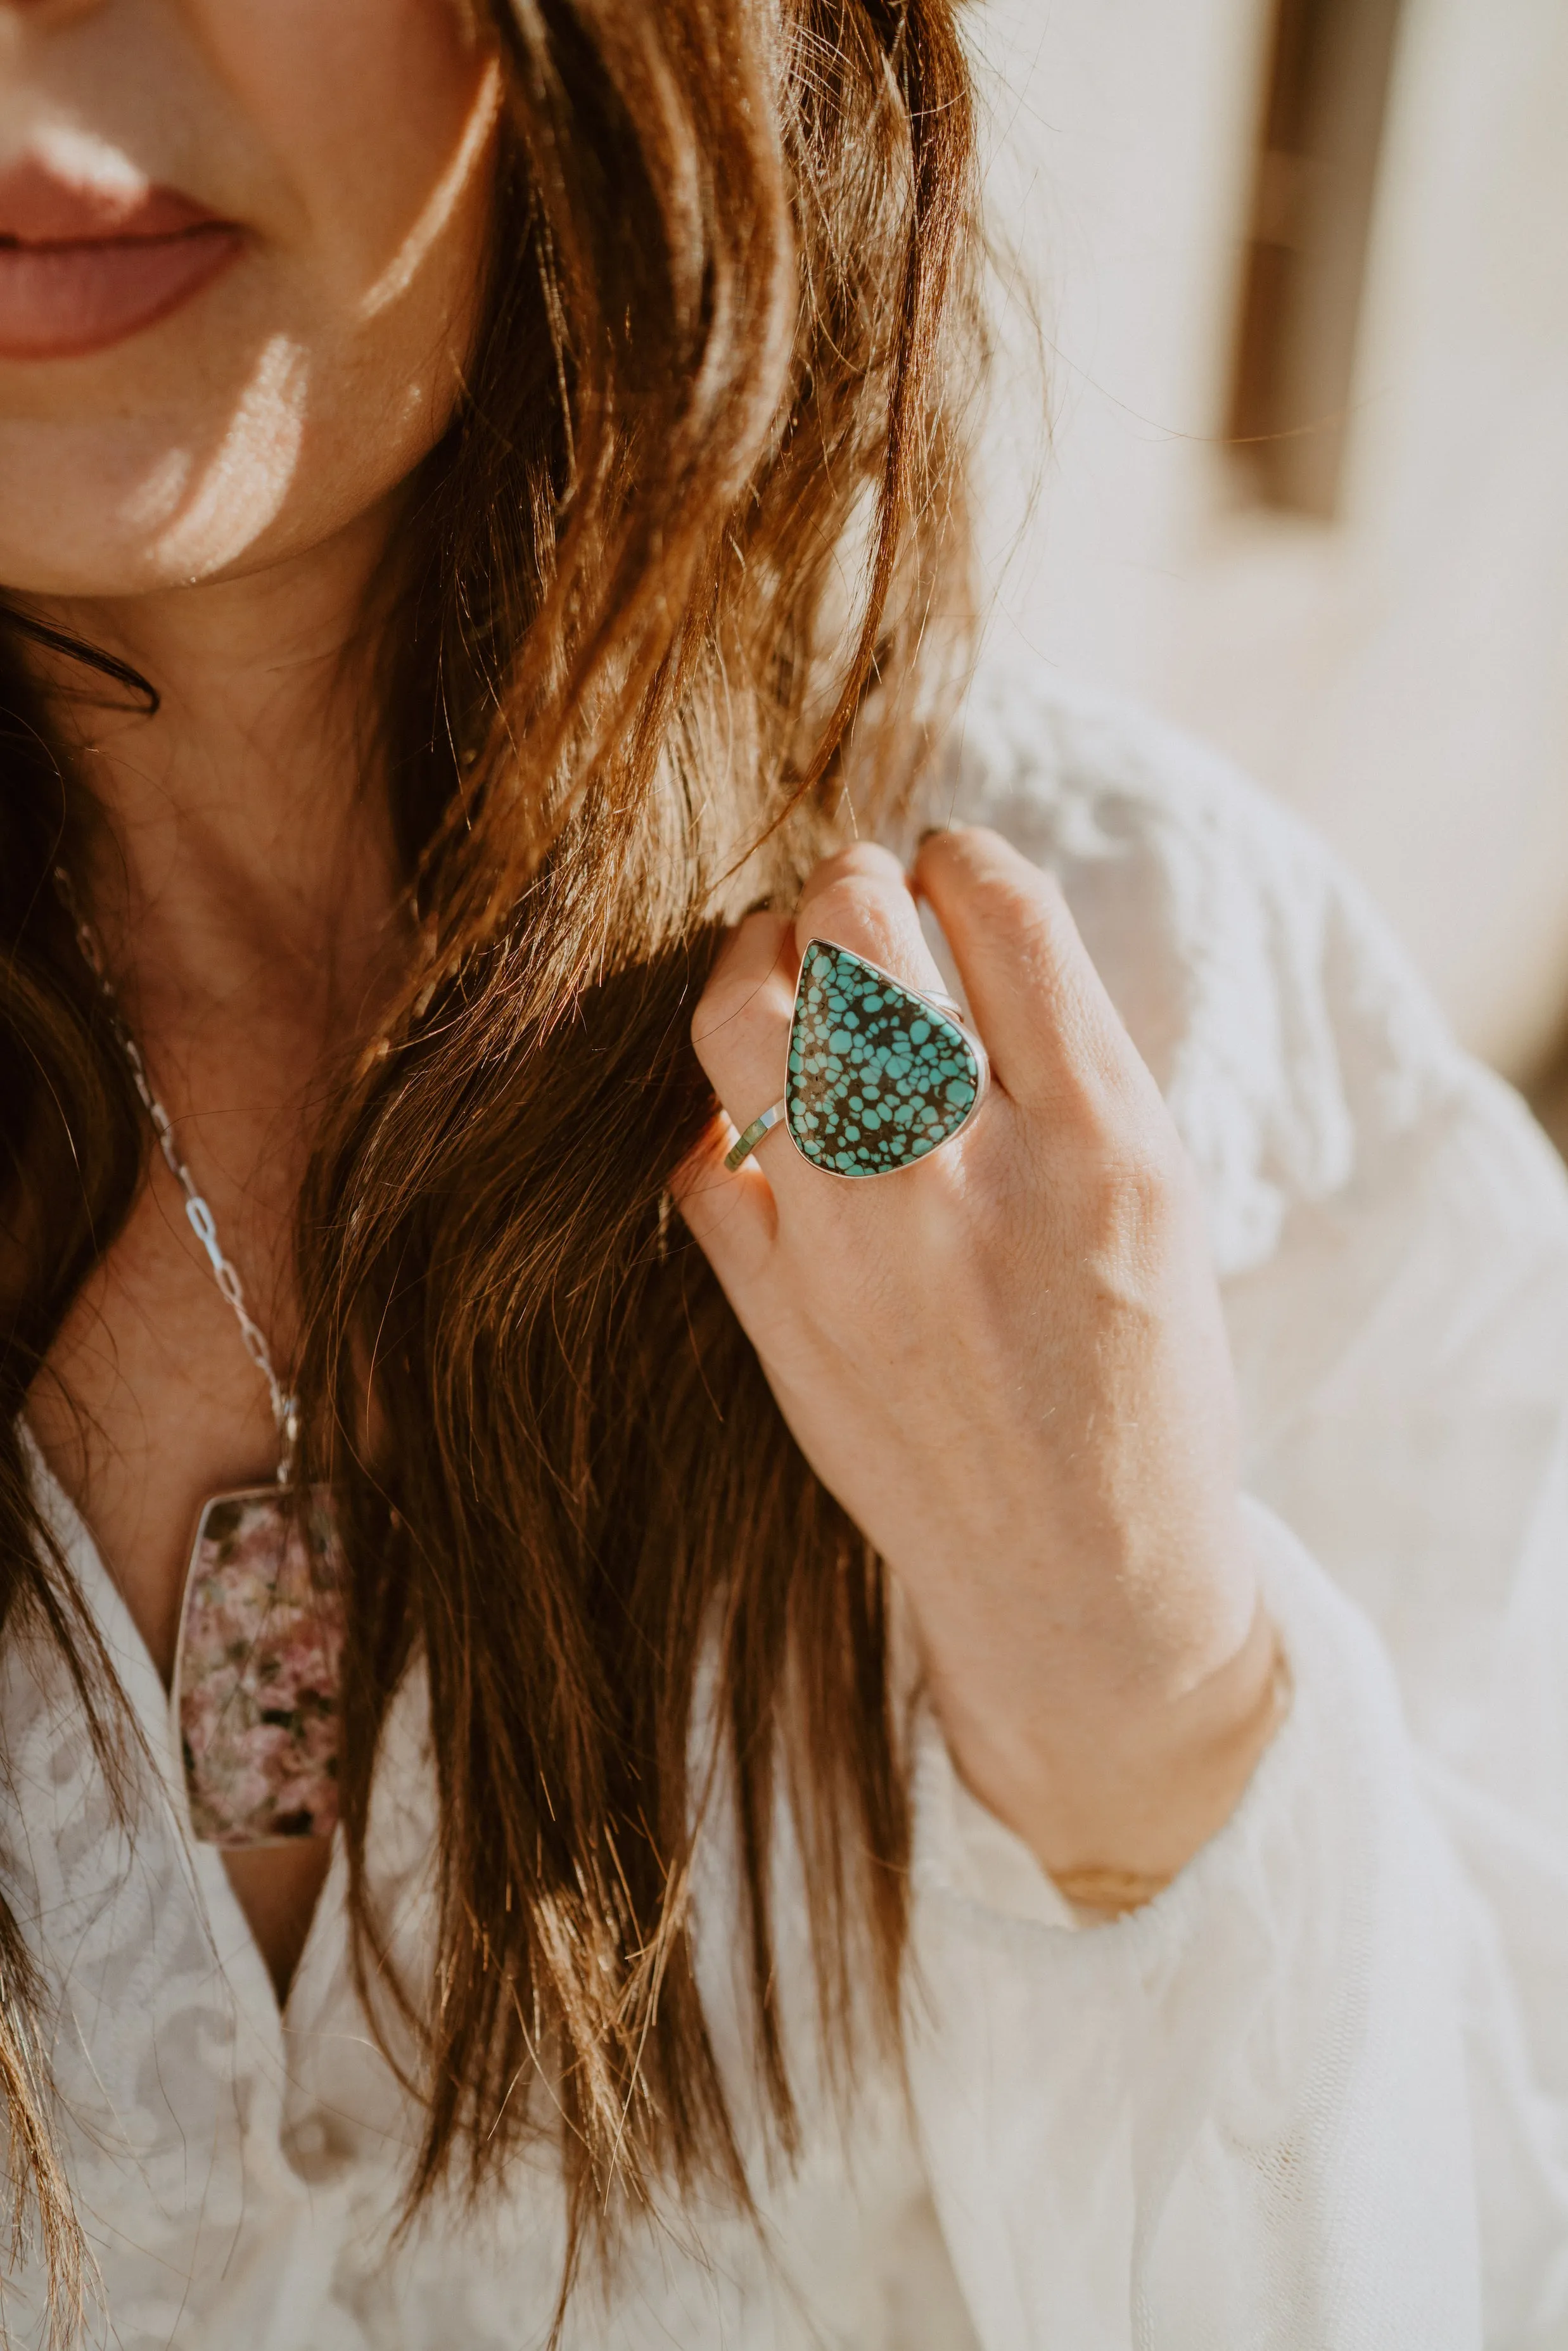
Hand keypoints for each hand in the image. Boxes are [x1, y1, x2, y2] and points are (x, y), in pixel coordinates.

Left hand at [677, 830, 1280, 1896]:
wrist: (1083, 1578)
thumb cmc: (1141, 1380)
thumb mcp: (1161, 1203)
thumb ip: (1068, 1067)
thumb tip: (960, 924)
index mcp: (1102, 1140)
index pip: (1000, 907)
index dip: (958, 856)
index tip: (945, 868)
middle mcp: (971, 1178)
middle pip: (852, 929)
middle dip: (842, 883)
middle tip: (851, 907)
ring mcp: (855, 1247)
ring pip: (740, 1019)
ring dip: (752, 963)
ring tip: (781, 975)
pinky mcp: (774, 1314)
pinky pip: (697, 1159)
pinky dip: (719, 1119)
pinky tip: (759, 1121)